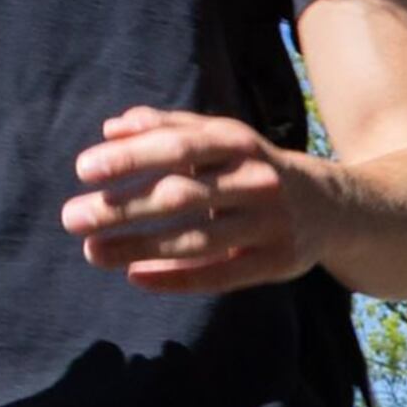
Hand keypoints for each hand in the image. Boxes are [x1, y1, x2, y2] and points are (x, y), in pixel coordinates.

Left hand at [63, 108, 320, 293]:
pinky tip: (136, 277)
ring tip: (93, 253)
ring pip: (198, 240)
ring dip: (140, 247)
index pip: (179, 148)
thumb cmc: (255, 167)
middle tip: (72, 218)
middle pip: (183, 196)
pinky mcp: (277, 263)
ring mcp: (270, 225)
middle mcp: (258, 182)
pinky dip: (176, 278)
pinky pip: (220, 275)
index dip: (132, 158)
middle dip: (124, 208)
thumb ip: (169, 128)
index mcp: (238, 144)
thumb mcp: (221, 138)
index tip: (84, 170)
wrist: (334, 207)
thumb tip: (111, 129)